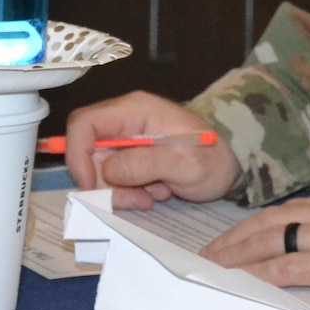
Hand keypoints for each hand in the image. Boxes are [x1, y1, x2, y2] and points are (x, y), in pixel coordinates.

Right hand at [64, 91, 242, 209]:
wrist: (231, 166)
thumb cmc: (213, 158)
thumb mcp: (184, 163)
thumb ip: (145, 164)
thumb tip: (108, 171)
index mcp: (133, 110)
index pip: (83, 123)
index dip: (78, 154)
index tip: (92, 185)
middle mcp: (124, 122)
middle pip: (88, 153)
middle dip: (106, 183)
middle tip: (136, 199)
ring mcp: (126, 142)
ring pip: (100, 172)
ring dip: (122, 192)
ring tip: (154, 195)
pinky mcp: (131, 159)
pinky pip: (115, 181)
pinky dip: (130, 193)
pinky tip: (157, 193)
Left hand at [199, 192, 309, 300]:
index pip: (289, 209)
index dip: (257, 222)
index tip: (237, 234)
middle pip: (272, 220)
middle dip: (238, 236)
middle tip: (212, 251)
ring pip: (273, 239)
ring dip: (240, 254)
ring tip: (217, 266)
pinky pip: (291, 267)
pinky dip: (265, 273)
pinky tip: (247, 281)